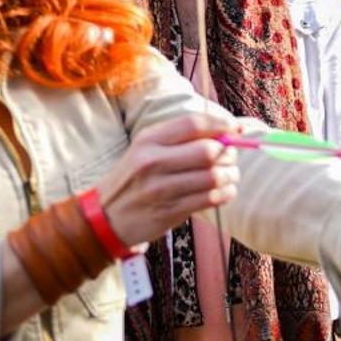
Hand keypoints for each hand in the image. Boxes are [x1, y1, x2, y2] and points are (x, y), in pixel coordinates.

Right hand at [94, 112, 238, 243]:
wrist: (105, 216)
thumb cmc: (134, 179)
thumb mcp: (145, 150)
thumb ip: (180, 139)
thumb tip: (226, 132)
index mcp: (148, 140)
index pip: (193, 123)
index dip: (221, 124)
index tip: (236, 129)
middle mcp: (154, 161)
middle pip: (208, 151)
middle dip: (229, 153)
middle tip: (231, 157)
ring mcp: (161, 188)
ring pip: (214, 176)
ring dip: (230, 175)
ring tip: (229, 175)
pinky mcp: (170, 211)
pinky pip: (211, 199)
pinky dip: (226, 193)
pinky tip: (224, 191)